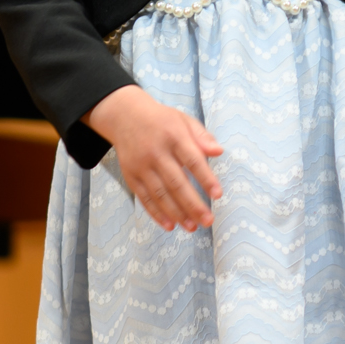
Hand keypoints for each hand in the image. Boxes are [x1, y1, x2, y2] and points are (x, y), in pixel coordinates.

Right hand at [85, 85, 223, 230]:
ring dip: (176, 213)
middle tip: (208, 221)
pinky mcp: (131, 176)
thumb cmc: (162, 121)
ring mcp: (141, 166)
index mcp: (174, 136)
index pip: (192, 160)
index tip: (217, 195)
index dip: (205, 178)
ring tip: (192, 227)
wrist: (125, 116)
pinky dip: (156, 213)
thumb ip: (202, 136)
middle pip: (176, 183)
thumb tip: (219, 151)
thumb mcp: (184, 120)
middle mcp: (156, 152)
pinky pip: (144, 198)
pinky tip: (169, 225)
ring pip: (160, 194)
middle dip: (193, 204)